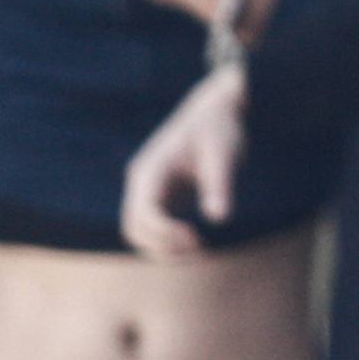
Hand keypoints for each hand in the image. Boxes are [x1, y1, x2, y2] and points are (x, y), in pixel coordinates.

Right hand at [122, 65, 251, 256]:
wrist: (216, 109)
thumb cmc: (220, 128)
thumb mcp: (224, 154)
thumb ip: (219, 185)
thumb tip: (219, 218)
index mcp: (151, 170)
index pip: (143, 213)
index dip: (165, 234)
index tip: (197, 239)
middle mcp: (143, 181)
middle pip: (134, 228)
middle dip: (162, 246)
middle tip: (200, 249)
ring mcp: (149, 189)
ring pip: (140, 231)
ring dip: (164, 248)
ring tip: (200, 250)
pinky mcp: (162, 194)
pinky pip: (154, 226)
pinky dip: (169, 240)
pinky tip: (197, 242)